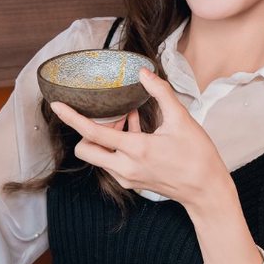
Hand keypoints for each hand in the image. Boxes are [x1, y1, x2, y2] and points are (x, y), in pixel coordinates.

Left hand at [50, 68, 231, 210]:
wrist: (206, 190)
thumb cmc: (197, 156)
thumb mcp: (182, 119)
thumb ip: (161, 93)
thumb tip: (144, 73)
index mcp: (136, 150)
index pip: (93, 133)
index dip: (72, 118)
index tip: (57, 105)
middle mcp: (125, 167)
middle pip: (86, 149)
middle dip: (90, 130)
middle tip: (113, 117)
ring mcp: (126, 177)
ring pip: (99, 155)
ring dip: (106, 137)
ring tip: (130, 121)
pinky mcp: (131, 182)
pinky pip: (112, 161)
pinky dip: (117, 145)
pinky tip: (136, 130)